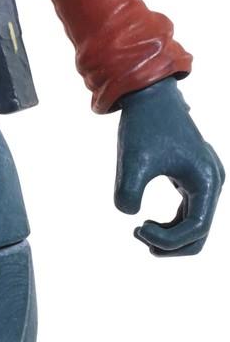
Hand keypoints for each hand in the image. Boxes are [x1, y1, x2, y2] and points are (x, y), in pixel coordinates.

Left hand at [114, 77, 223, 256]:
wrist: (149, 96)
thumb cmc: (143, 126)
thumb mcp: (132, 160)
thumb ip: (128, 191)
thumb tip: (130, 214)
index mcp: (206, 180)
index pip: (195, 229)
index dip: (167, 240)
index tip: (137, 228)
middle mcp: (213, 182)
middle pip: (200, 234)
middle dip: (171, 245)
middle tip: (139, 236)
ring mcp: (205, 181)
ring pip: (196, 227)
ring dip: (170, 239)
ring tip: (140, 232)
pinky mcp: (193, 179)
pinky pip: (189, 214)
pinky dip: (171, 226)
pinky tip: (146, 223)